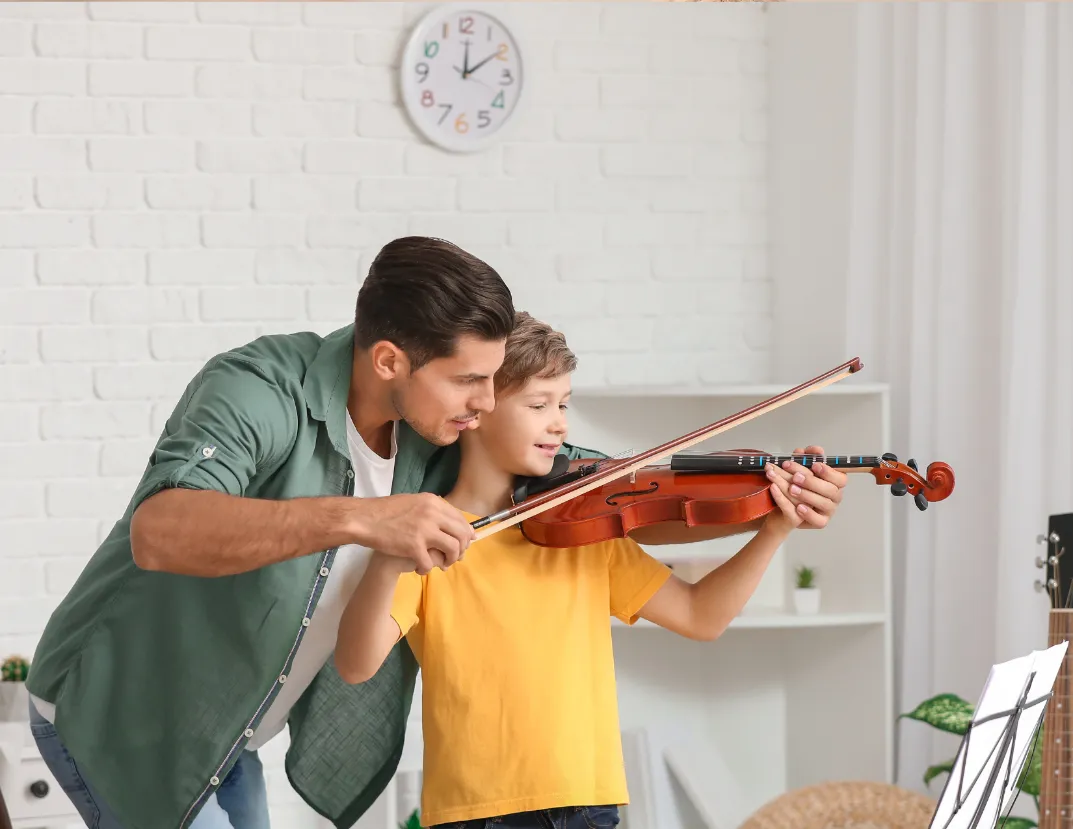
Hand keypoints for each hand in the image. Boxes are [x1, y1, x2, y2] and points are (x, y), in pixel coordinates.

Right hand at [351, 494, 473, 574]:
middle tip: (455, 557)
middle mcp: (432, 514)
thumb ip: (432, 511)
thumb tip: (451, 523)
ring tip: (442, 564)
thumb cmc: (386, 511)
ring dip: (450, 560)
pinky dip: (427, 569)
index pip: (460, 519)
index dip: (466, 533)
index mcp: (433, 502)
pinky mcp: (414, 546)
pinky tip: (420, 569)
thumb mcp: (413, 503)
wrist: (364, 519)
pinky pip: (430, 563)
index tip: (466, 543)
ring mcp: (424, 530)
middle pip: (461, 534)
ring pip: (452, 549)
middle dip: (462, 549)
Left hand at [764, 444, 846, 529]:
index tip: (814, 465)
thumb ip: (807, 457)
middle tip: (795, 477)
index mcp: (834, 482)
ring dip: (807, 495)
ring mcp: (829, 510)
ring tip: (792, 489)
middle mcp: (834, 496)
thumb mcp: (799, 468)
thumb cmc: (796, 484)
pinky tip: (798, 507)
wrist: (784, 506)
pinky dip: (808, 513)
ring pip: (824, 503)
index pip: (840, 478)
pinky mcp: (820, 522)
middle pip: (830, 490)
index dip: (828, 472)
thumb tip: (816, 449)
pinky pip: (817, 520)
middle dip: (812, 482)